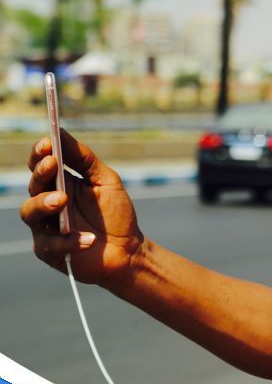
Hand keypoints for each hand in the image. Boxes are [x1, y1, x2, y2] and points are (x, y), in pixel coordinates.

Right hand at [20, 129, 144, 286]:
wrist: (129, 250)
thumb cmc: (116, 213)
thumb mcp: (106, 181)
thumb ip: (84, 159)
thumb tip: (59, 131)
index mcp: (59, 183)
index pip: (40, 165)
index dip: (39, 154)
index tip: (47, 143)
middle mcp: (46, 203)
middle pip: (33, 186)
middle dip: (40, 174)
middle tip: (52, 165)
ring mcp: (45, 228)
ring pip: (30, 213)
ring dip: (44, 204)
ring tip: (62, 200)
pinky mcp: (51, 251)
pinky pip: (51, 245)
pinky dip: (70, 240)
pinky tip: (89, 238)